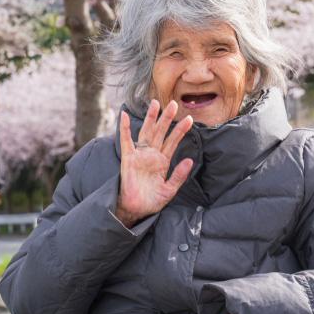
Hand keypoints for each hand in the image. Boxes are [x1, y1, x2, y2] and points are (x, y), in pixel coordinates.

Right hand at [116, 99, 193, 227]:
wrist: (136, 210)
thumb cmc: (152, 201)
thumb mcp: (169, 189)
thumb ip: (179, 175)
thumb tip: (189, 160)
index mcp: (162, 161)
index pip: (173, 142)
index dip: (180, 130)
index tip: (189, 119)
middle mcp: (151, 155)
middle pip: (160, 132)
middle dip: (167, 118)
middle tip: (174, 102)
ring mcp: (139, 155)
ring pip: (146, 132)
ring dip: (151, 118)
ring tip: (156, 103)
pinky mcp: (128, 159)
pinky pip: (125, 141)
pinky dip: (124, 129)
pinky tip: (123, 116)